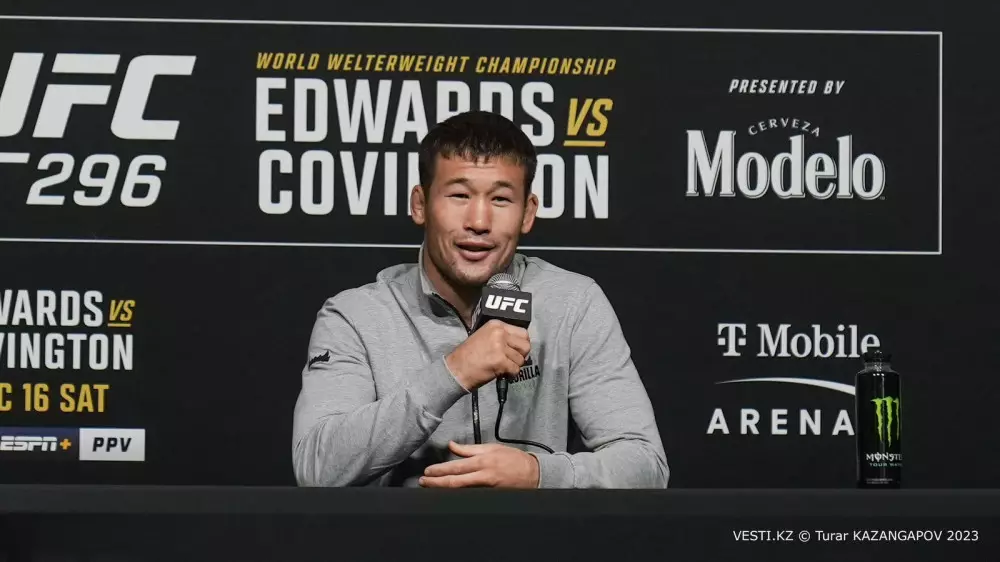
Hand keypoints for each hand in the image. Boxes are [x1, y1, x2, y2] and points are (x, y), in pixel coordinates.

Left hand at [419, 441, 539, 488]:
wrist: (533, 473)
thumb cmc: (512, 459)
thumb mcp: (491, 448)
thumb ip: (469, 449)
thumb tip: (452, 445)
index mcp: (482, 460)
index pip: (456, 466)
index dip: (440, 470)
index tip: (428, 471)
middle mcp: (483, 475)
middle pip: (456, 480)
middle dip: (437, 482)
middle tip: (424, 482)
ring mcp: (487, 487)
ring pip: (462, 490)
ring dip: (445, 489)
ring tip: (431, 488)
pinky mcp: (491, 496)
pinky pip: (472, 496)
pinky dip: (459, 496)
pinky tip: (449, 496)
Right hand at [446, 320, 529, 389]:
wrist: (456, 369)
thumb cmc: (469, 355)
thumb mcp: (484, 336)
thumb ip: (502, 337)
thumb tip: (519, 344)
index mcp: (496, 325)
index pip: (523, 332)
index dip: (522, 344)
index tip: (516, 351)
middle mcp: (499, 333)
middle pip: (525, 345)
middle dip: (521, 355)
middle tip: (512, 361)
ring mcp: (500, 346)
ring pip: (521, 359)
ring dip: (514, 366)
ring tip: (502, 367)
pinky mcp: (500, 361)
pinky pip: (515, 370)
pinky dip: (510, 374)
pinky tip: (501, 373)